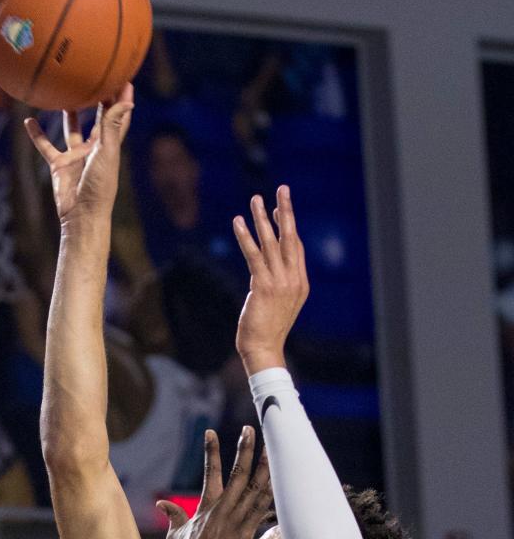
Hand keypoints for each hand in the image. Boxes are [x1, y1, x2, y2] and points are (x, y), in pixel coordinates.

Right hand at [24, 85, 133, 227]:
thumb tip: (127, 99)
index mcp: (109, 146)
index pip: (118, 117)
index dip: (123, 99)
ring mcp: (76, 157)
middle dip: (99, 100)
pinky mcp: (60, 166)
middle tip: (95, 77)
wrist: (82, 215)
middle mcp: (94, 149)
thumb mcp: (106, 152)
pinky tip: (29, 121)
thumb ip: (112, 125)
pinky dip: (37, 135)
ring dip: (68, 114)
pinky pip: (46, 147)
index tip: (124, 78)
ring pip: (71, 130)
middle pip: (98, 119)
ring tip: (64, 93)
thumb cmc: (99, 186)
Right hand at [157, 427, 272, 538]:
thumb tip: (163, 504)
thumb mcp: (175, 533)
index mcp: (206, 506)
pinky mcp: (244, 534)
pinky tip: (281, 484)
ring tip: (273, 449)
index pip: (209, 472)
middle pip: (237, 473)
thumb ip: (174, 515)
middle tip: (248, 430)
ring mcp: (234, 520)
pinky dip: (272, 496)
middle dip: (244, 450)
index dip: (210, 451)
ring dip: (265, 468)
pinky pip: (262, 511)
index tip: (210, 432)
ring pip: (254, 488)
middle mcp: (222, 508)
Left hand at [233, 186, 308, 375]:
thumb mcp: (277, 305)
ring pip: (271, 243)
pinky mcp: (263, 286)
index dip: (287, 227)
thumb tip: (264, 273)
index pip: (296, 248)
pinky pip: (253, 255)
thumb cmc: (266, 331)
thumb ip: (276, 285)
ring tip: (255, 198)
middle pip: (290, 238)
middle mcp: (293, 280)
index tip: (278, 210)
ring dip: (262, 219)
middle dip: (285, 211)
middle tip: (282, 188)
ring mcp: (280, 283)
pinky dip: (245, 237)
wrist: (263, 350)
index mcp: (300, 283)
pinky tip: (238, 222)